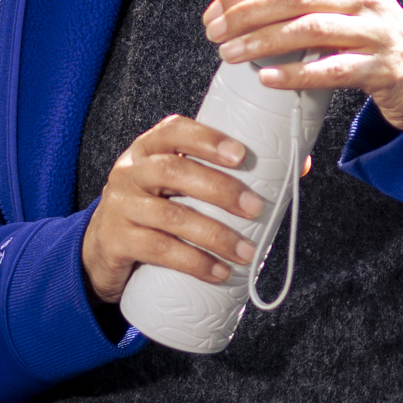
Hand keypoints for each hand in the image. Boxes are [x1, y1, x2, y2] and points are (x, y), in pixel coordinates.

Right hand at [81, 113, 265, 304]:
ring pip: (169, 217)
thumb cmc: (158, 206)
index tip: (242, 154)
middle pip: (174, 172)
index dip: (208, 139)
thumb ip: (230, 172)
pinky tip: (218, 272)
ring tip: (246, 251)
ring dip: (214, 235)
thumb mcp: (181, 185)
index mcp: (150, 148)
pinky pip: (158, 250)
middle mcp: (130, 172)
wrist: (102, 246)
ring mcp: (120, 206)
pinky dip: (193, 262)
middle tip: (257, 209)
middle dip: (221, 189)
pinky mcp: (116, 241)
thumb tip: (300, 166)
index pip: (174, 130)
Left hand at [203, 0, 402, 129]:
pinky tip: (268, 79)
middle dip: (246, 15)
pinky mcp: (381, 66)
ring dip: (263, 42)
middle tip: (214, 34)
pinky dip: (296, 74)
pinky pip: (332, 69)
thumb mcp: (331, 8)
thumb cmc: (368, 38)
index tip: (213, 13)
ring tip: (230, 55)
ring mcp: (375, 31)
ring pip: (310, 30)